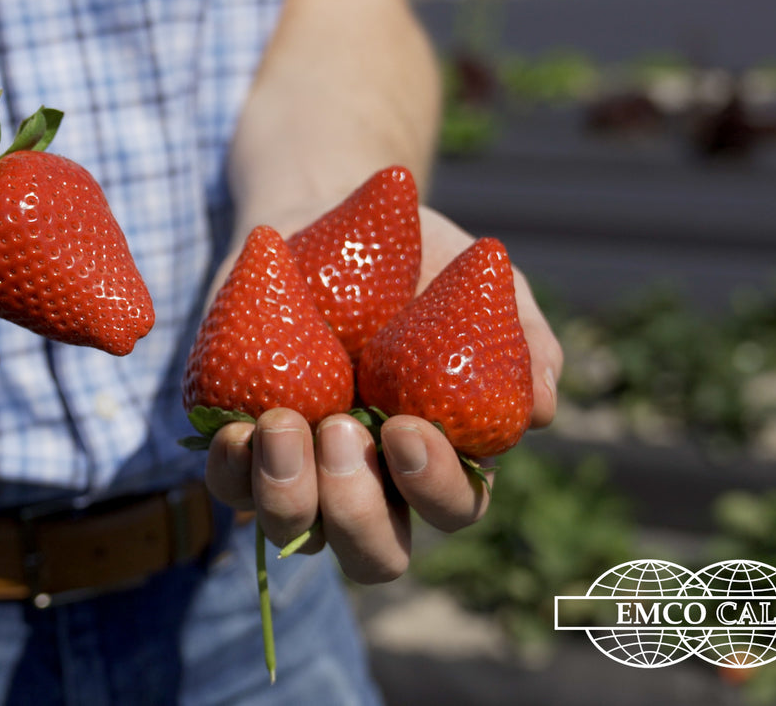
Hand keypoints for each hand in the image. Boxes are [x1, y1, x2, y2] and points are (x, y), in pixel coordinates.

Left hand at [202, 206, 562, 582]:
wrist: (319, 220)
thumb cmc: (412, 261)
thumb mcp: (474, 282)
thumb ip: (519, 336)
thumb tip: (543, 407)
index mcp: (437, 457)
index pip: (452, 508)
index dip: (434, 485)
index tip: (406, 426)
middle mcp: (370, 483)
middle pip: (373, 554)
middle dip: (357, 511)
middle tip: (342, 431)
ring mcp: (303, 473)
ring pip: (296, 531)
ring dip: (288, 492)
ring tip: (283, 422)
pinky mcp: (243, 448)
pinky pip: (232, 488)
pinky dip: (232, 469)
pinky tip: (238, 428)